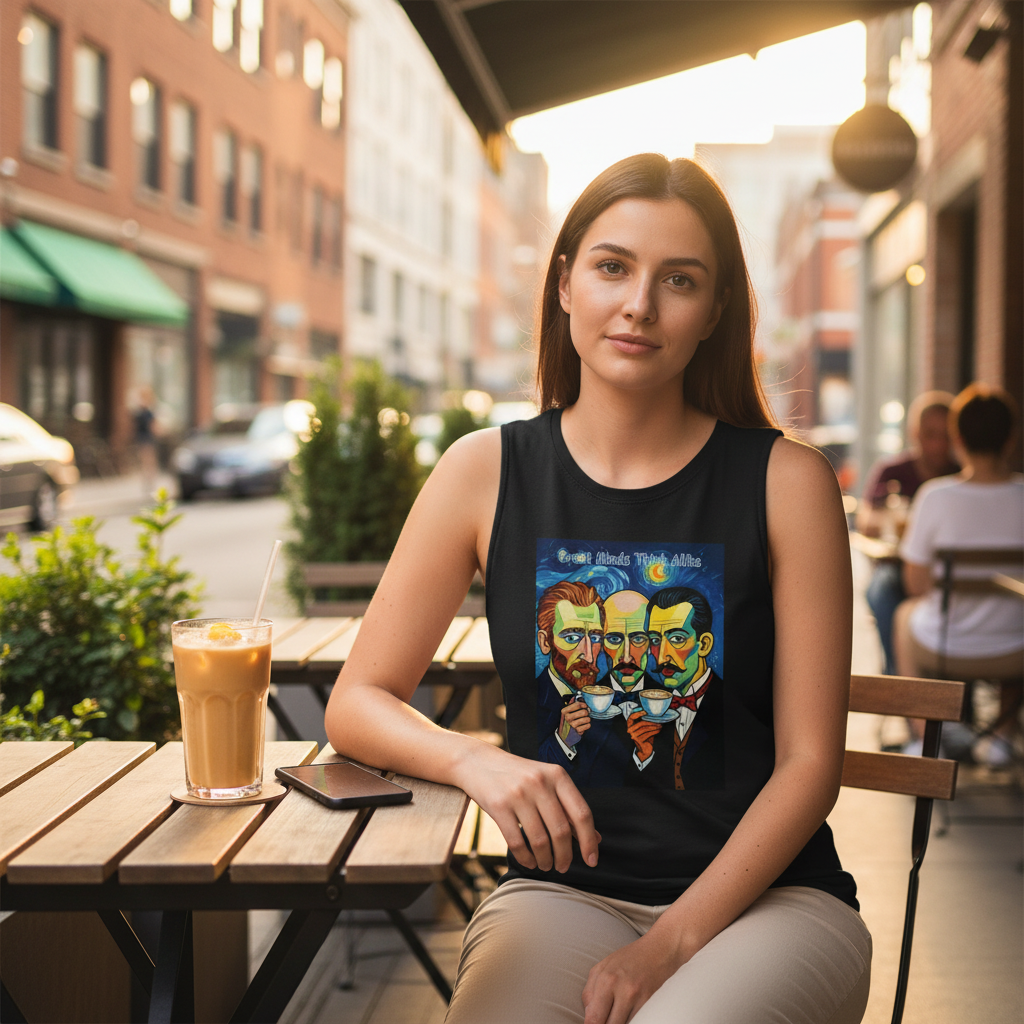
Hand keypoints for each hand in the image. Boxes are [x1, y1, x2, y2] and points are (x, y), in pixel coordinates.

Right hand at [456, 746, 600, 873]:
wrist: (479, 761)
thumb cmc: (519, 776)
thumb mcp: (547, 783)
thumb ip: (569, 808)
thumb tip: (595, 839)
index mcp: (557, 775)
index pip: (582, 813)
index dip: (589, 841)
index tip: (591, 860)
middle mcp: (540, 782)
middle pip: (561, 831)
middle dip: (565, 856)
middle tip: (563, 867)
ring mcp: (518, 794)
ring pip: (540, 840)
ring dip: (545, 860)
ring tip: (545, 865)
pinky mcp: (498, 806)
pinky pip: (517, 842)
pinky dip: (526, 858)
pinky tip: (529, 862)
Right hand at [559, 699, 590, 743]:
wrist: (567, 731)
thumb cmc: (570, 717)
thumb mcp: (569, 710)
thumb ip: (572, 703)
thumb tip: (576, 696)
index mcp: (565, 711)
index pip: (577, 705)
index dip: (584, 704)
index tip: (585, 705)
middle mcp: (567, 718)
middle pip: (583, 712)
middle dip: (586, 712)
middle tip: (586, 713)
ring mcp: (572, 725)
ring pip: (586, 719)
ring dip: (588, 718)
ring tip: (586, 718)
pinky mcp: (577, 731)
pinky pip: (587, 726)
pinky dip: (588, 725)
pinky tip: (586, 724)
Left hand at [582, 933, 678, 1023]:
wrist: (660, 949)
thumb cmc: (630, 958)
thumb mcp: (603, 967)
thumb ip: (590, 992)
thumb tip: (588, 1016)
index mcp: (604, 979)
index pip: (593, 1018)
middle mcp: (620, 989)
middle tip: (606, 1019)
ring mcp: (637, 997)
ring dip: (618, 1023)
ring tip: (617, 1014)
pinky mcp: (650, 1002)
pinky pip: (637, 1021)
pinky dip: (631, 1020)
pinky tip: (628, 1014)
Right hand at [626, 711, 663, 761]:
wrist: (645, 749)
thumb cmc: (645, 735)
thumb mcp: (644, 727)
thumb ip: (644, 720)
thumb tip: (651, 712)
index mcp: (630, 725)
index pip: (631, 717)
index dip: (637, 713)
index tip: (645, 711)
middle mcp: (630, 730)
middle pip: (641, 723)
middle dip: (651, 722)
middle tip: (659, 721)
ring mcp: (633, 736)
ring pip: (645, 729)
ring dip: (654, 726)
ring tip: (660, 725)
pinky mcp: (638, 740)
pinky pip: (648, 734)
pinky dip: (654, 731)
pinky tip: (659, 730)